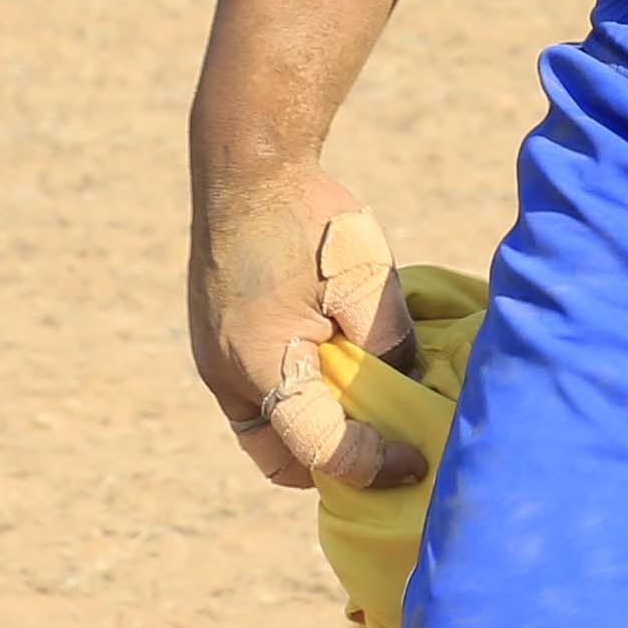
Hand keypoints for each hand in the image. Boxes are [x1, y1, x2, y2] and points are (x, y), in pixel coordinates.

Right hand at [187, 183, 422, 491]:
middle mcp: (224, 375)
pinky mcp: (215, 334)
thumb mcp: (368, 283)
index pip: (320, 451)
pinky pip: (254, 388)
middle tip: (383, 450)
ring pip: (264, 425)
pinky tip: (335, 366)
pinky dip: (294, 395)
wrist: (248, 162)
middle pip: (278, 455)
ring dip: (310, 429)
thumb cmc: (310, 219)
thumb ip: (390, 347)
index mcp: (259, 368)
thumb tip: (406, 389)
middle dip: (331, 465)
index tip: (415, 460)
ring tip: (365, 411)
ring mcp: (212, 356)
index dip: (374, 466)